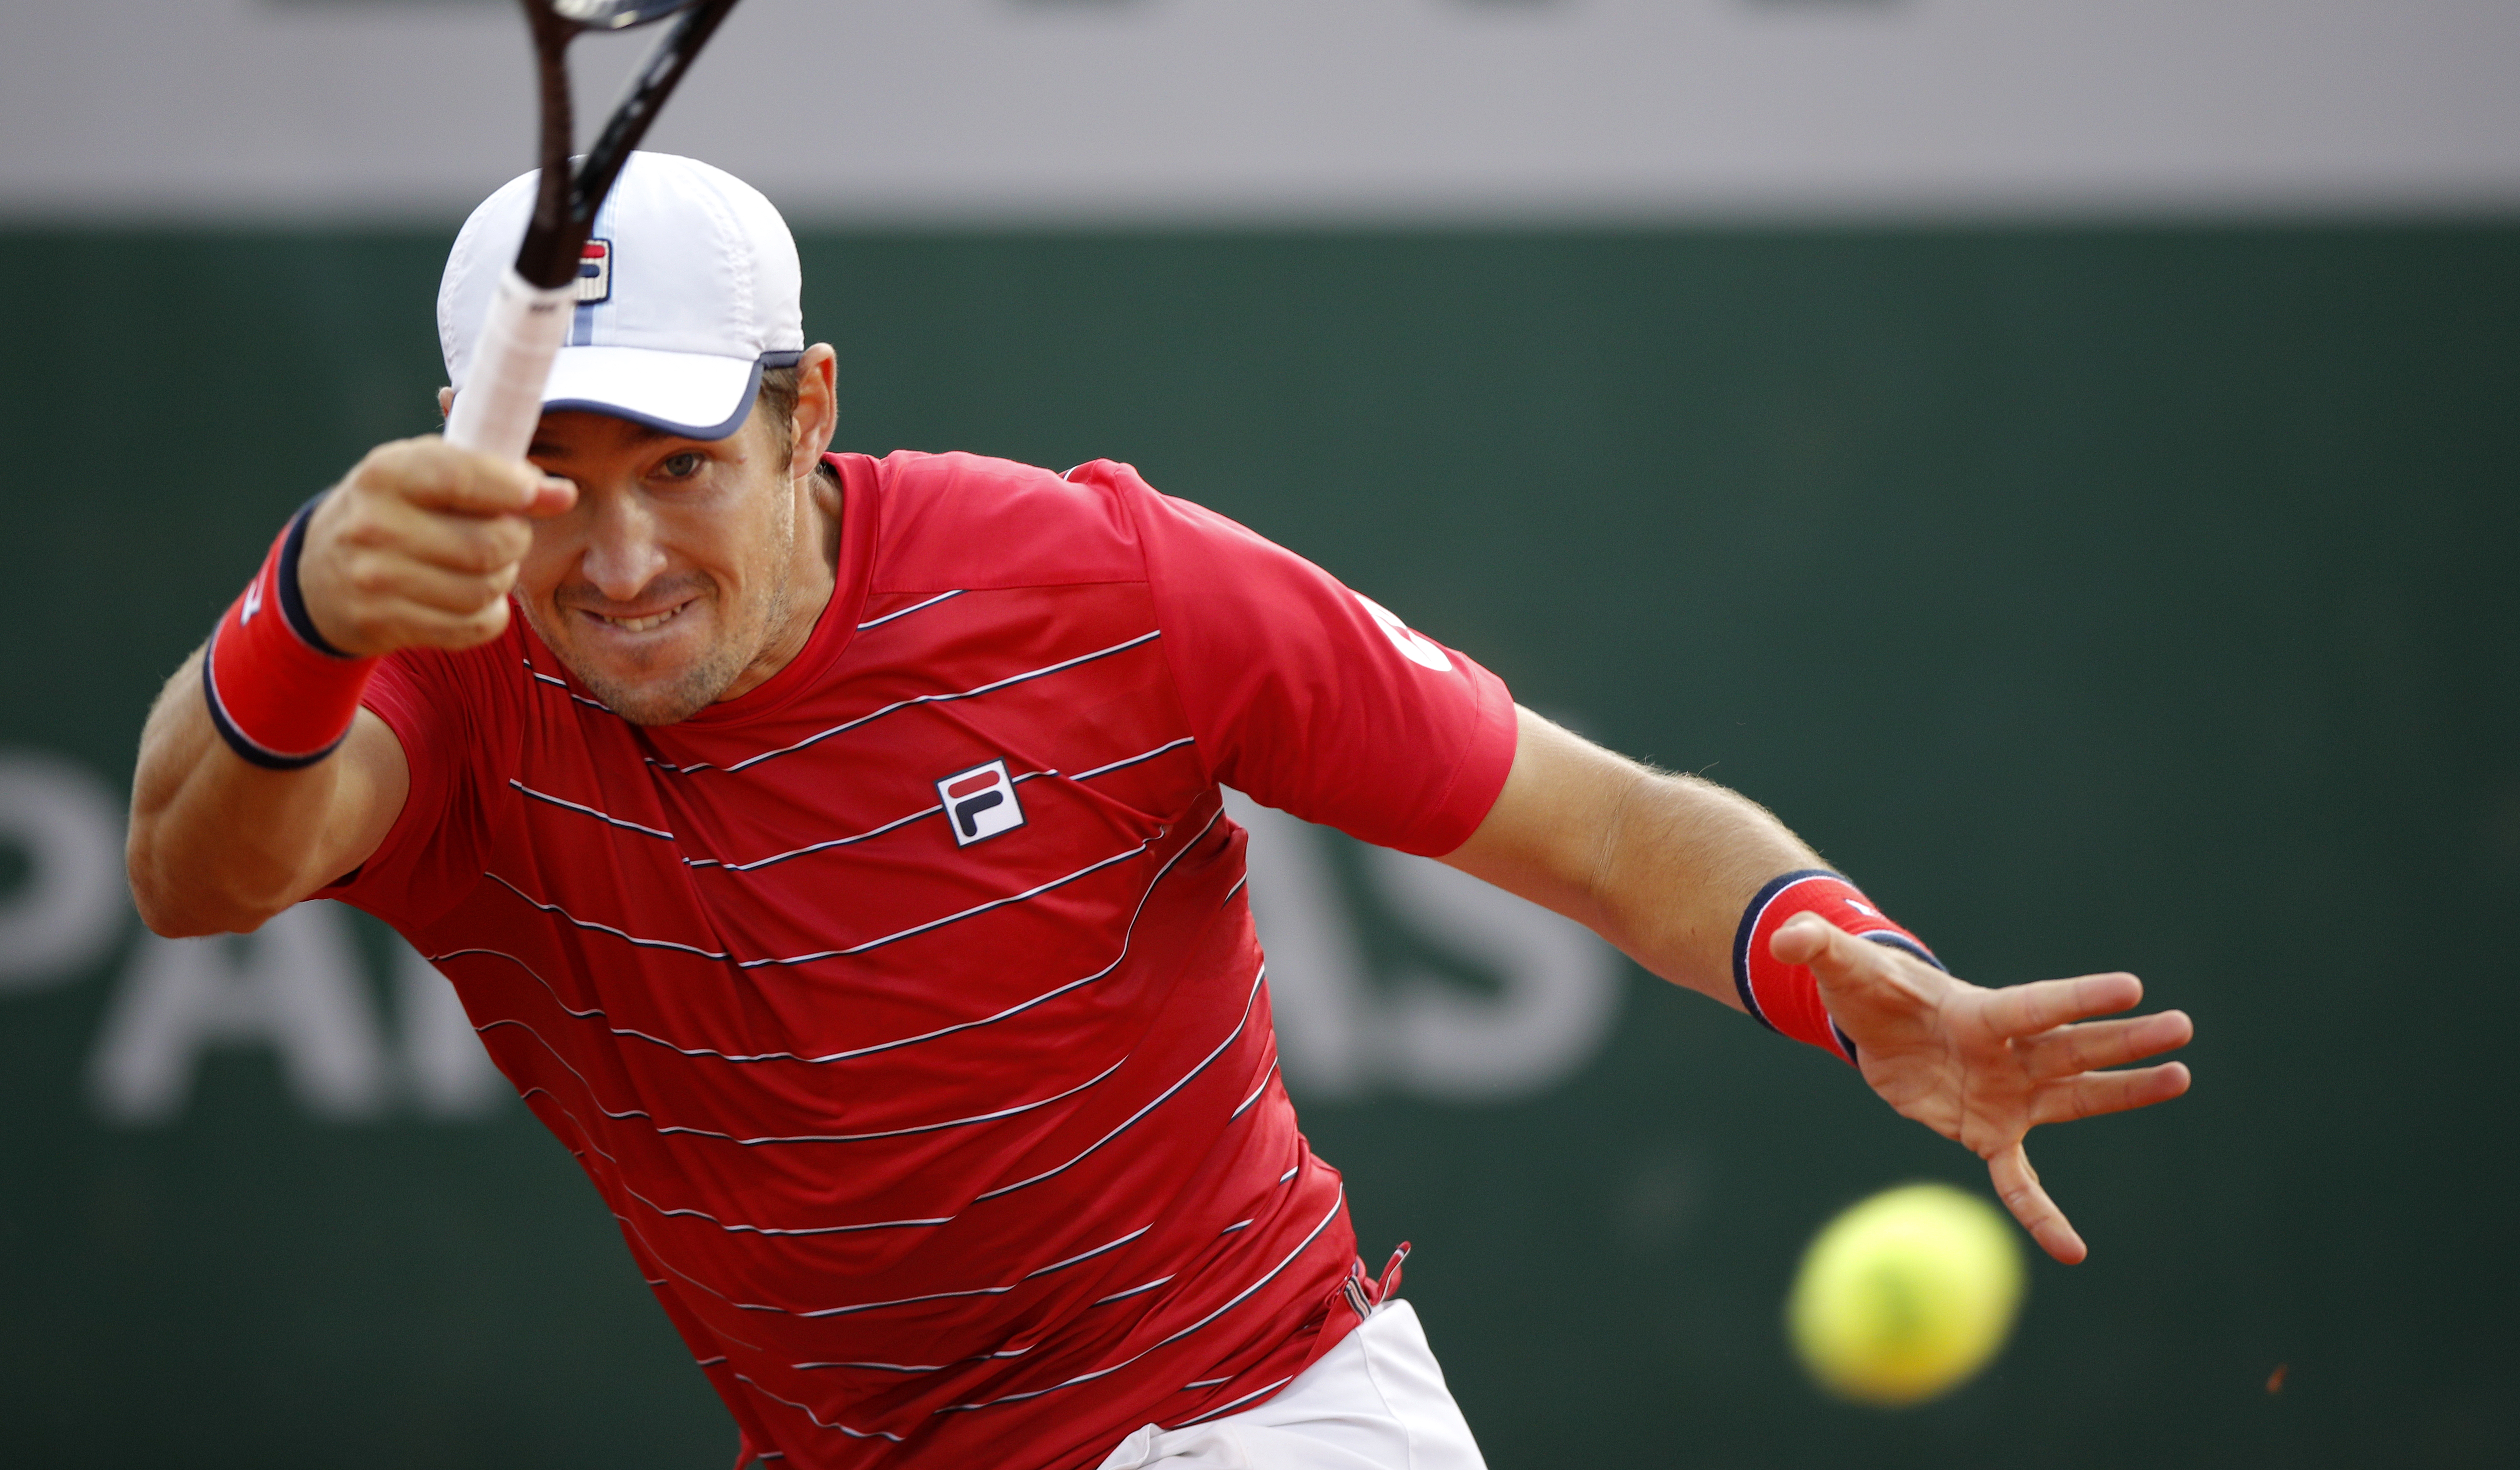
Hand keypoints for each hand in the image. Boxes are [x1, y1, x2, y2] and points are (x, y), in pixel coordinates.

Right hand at [297, 438, 576, 656]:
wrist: (321, 575)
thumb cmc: (395, 511)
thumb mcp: (427, 474)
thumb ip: (495, 475)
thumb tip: (562, 494)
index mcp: (386, 472)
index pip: (464, 477)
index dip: (516, 489)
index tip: (542, 495)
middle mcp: (374, 525)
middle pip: (489, 544)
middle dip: (515, 540)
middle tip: (506, 535)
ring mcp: (375, 580)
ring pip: (486, 590)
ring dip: (502, 579)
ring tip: (484, 565)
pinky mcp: (385, 624)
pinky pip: (475, 627)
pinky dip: (489, 614)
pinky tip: (469, 597)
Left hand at [1769, 913, 2192, 1264]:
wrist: (1880, 1028)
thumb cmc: (1869, 992)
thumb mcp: (1840, 970)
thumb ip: (1816, 950)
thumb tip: (1783, 937)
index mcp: (1980, 1011)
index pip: (2035, 1004)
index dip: (2078, 998)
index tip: (2132, 987)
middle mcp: (2009, 1052)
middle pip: (2073, 1046)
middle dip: (2124, 1041)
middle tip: (2181, 1028)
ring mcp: (2009, 1093)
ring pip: (2077, 1097)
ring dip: (2126, 1092)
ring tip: (2182, 1077)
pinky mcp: (1991, 1133)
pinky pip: (2022, 1182)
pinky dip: (2041, 1215)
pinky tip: (2073, 1251)